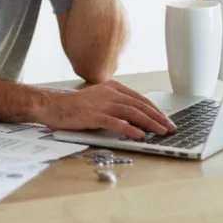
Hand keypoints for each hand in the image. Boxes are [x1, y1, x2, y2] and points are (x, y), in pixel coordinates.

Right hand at [36, 81, 176, 139]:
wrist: (52, 105)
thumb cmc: (74, 106)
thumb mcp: (98, 99)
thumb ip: (116, 104)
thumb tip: (137, 118)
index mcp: (112, 87)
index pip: (140, 98)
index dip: (155, 110)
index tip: (167, 120)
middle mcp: (109, 93)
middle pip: (139, 105)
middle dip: (158, 117)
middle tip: (170, 128)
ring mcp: (101, 103)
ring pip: (132, 112)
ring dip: (149, 123)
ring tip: (161, 132)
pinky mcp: (93, 115)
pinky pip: (116, 122)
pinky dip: (130, 128)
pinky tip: (139, 135)